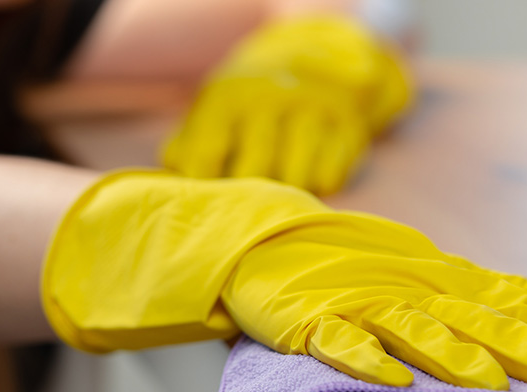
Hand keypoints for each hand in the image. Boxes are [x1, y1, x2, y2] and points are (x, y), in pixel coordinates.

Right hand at [42, 172, 526, 389]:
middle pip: (478, 320)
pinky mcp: (314, 322)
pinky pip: (340, 342)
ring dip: (450, 354)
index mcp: (438, 279)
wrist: (271, 238)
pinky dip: (364, 359)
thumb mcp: (429, 269)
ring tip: (487, 380)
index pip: (512, 301)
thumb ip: (490, 290)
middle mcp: (410, 290)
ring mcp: (360, 304)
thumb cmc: (354, 258)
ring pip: (414, 330)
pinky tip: (390, 380)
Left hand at [161, 15, 412, 195]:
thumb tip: (176, 174)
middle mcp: (272, 99)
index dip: (206, 187)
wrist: (324, 54)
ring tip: (283, 188)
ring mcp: (314, 112)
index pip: (206, 155)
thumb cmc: (257, 97)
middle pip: (253, 172)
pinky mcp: (350, 128)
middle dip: (249, 196)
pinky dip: (320, 184)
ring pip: (296, 178)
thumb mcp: (219, 106)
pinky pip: (332, 177)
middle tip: (250, 202)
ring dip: (288, 192)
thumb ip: (190, 142)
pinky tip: (313, 174)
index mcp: (230, 96)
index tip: (212, 200)